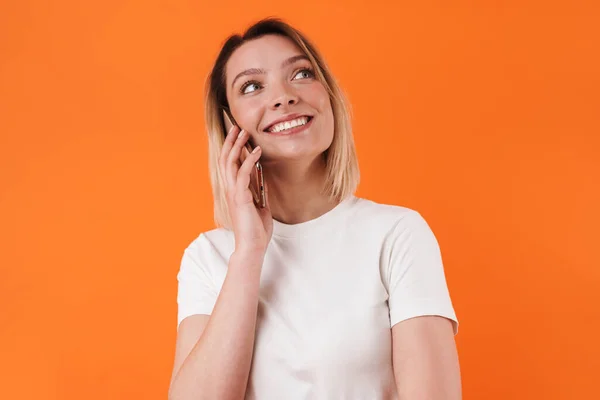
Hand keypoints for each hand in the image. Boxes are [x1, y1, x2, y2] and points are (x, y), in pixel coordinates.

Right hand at [218, 125, 272, 255]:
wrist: (253, 246)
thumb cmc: (256, 229)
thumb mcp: (260, 206)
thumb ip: (259, 191)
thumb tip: (262, 179)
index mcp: (234, 190)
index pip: (229, 164)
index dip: (232, 148)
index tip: (238, 135)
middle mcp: (230, 189)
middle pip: (226, 159)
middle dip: (231, 141)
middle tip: (237, 126)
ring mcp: (234, 192)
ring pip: (230, 163)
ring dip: (238, 146)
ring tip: (245, 132)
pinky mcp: (240, 197)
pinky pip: (243, 174)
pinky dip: (249, 160)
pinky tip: (256, 151)